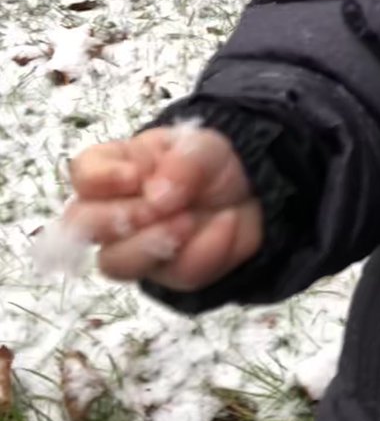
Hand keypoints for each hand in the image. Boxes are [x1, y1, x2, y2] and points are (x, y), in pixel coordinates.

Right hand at [66, 124, 263, 289]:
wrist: (256, 193)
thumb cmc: (215, 162)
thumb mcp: (206, 146)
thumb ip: (183, 163)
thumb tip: (157, 197)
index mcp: (118, 168)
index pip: (83, 174)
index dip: (100, 179)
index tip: (133, 178)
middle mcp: (115, 210)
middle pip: (81, 226)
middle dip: (118, 219)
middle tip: (158, 208)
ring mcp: (137, 246)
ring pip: (114, 263)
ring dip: (150, 245)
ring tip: (188, 223)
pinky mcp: (169, 273)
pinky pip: (176, 274)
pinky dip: (205, 250)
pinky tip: (226, 225)